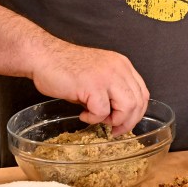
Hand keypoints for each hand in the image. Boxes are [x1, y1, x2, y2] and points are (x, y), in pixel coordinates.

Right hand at [30, 40, 149, 134]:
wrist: (44, 56)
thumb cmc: (65, 67)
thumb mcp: (98, 76)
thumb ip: (111, 91)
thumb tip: (119, 116)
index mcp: (122, 65)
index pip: (143, 93)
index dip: (136, 112)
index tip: (124, 123)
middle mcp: (119, 68)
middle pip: (138, 101)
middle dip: (128, 121)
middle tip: (113, 130)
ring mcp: (107, 76)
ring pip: (128, 107)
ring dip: (114, 120)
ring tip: (97, 118)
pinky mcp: (93, 85)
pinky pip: (102, 111)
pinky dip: (93, 118)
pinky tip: (82, 113)